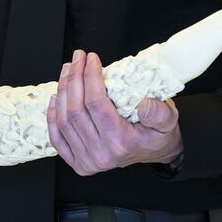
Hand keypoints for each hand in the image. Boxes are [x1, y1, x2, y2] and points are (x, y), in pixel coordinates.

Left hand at [46, 50, 182, 175]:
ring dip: (62, 92)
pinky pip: (58, 139)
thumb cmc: (158, 133)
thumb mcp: (168, 120)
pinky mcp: (79, 163)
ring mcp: (88, 161)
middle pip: (76, 110)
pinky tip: (55, 98)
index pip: (96, 103)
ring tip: (67, 72)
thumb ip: (160, 113)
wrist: (154, 153)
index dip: (90, 76)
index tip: (92, 59)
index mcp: (121, 142)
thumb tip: (145, 104)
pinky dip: (52, 117)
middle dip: (74, 79)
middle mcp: (101, 154)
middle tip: (77, 59)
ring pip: (64, 121)